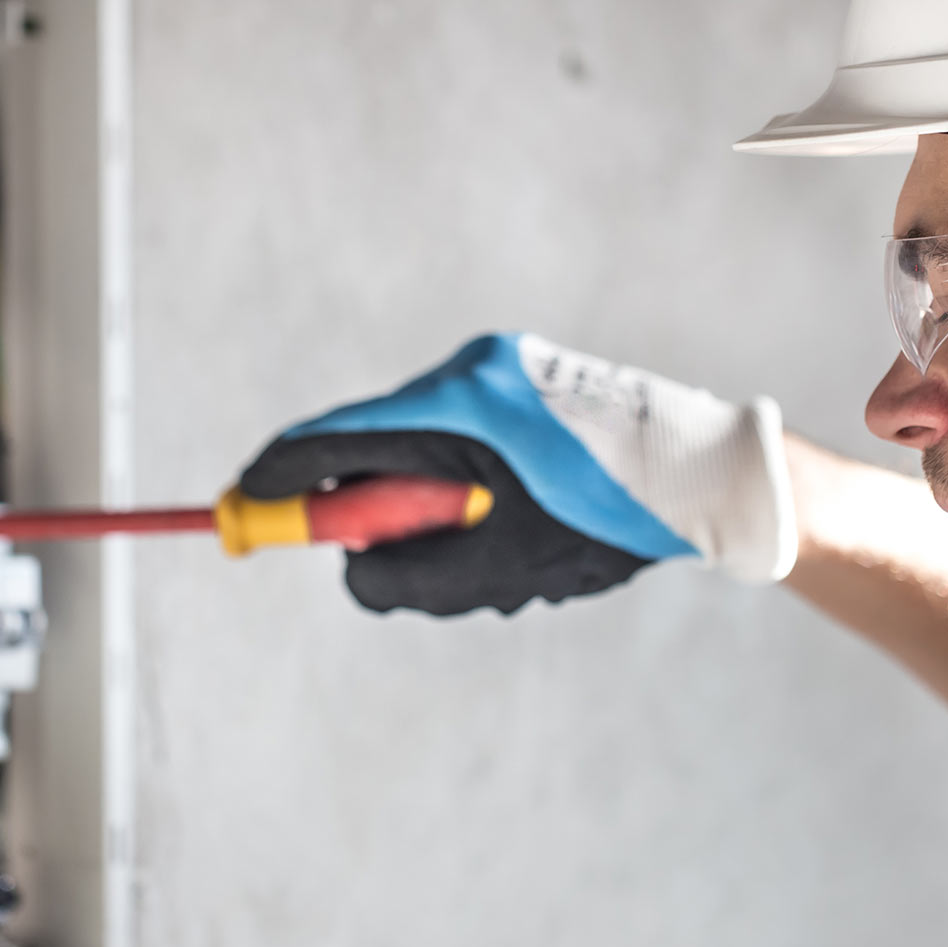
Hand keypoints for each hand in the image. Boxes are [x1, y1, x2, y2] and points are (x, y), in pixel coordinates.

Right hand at [239, 333, 795, 615]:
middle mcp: (471, 369)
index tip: (239, 507)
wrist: (708, 475)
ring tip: (511, 558)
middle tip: (397, 569)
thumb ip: (404, 577)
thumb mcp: (499, 567)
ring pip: (419, 453)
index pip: (337, 437)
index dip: (280, 476)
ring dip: (434, 515)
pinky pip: (458, 444)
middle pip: (375, 446)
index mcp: (462, 402)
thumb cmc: (612, 518)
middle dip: (376, 517)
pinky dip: (464, 494)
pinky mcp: (517, 382)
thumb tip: (349, 569)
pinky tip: (527, 530)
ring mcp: (496, 369)